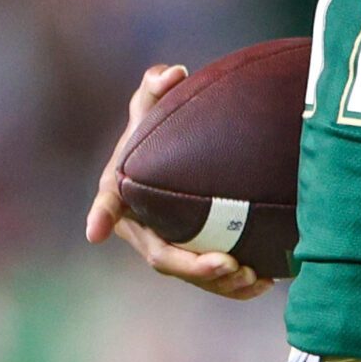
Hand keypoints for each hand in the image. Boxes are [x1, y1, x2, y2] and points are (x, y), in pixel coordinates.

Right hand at [83, 64, 273, 300]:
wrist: (177, 155)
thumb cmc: (159, 126)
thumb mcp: (152, 103)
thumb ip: (156, 84)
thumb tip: (175, 74)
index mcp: (122, 190)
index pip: (110, 202)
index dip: (101, 216)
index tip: (95, 232)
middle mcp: (139, 226)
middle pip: (161, 255)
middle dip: (192, 267)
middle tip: (227, 263)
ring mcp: (164, 246)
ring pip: (189, 275)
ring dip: (220, 284)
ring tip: (254, 276)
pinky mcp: (189, 258)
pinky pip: (210, 280)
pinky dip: (235, 287)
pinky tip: (265, 281)